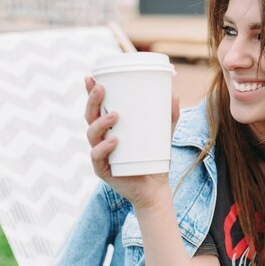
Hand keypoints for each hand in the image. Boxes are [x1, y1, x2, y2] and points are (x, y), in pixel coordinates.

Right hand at [84, 76, 179, 209]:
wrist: (155, 188)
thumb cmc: (154, 157)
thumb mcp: (163, 133)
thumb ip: (169, 116)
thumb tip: (174, 95)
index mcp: (109, 127)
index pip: (96, 107)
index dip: (90, 93)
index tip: (91, 77)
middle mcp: (100, 139)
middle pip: (89, 117)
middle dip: (92, 101)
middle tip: (102, 89)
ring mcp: (100, 154)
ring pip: (92, 135)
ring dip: (100, 123)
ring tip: (115, 115)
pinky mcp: (103, 170)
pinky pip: (97, 157)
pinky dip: (104, 148)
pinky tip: (113, 141)